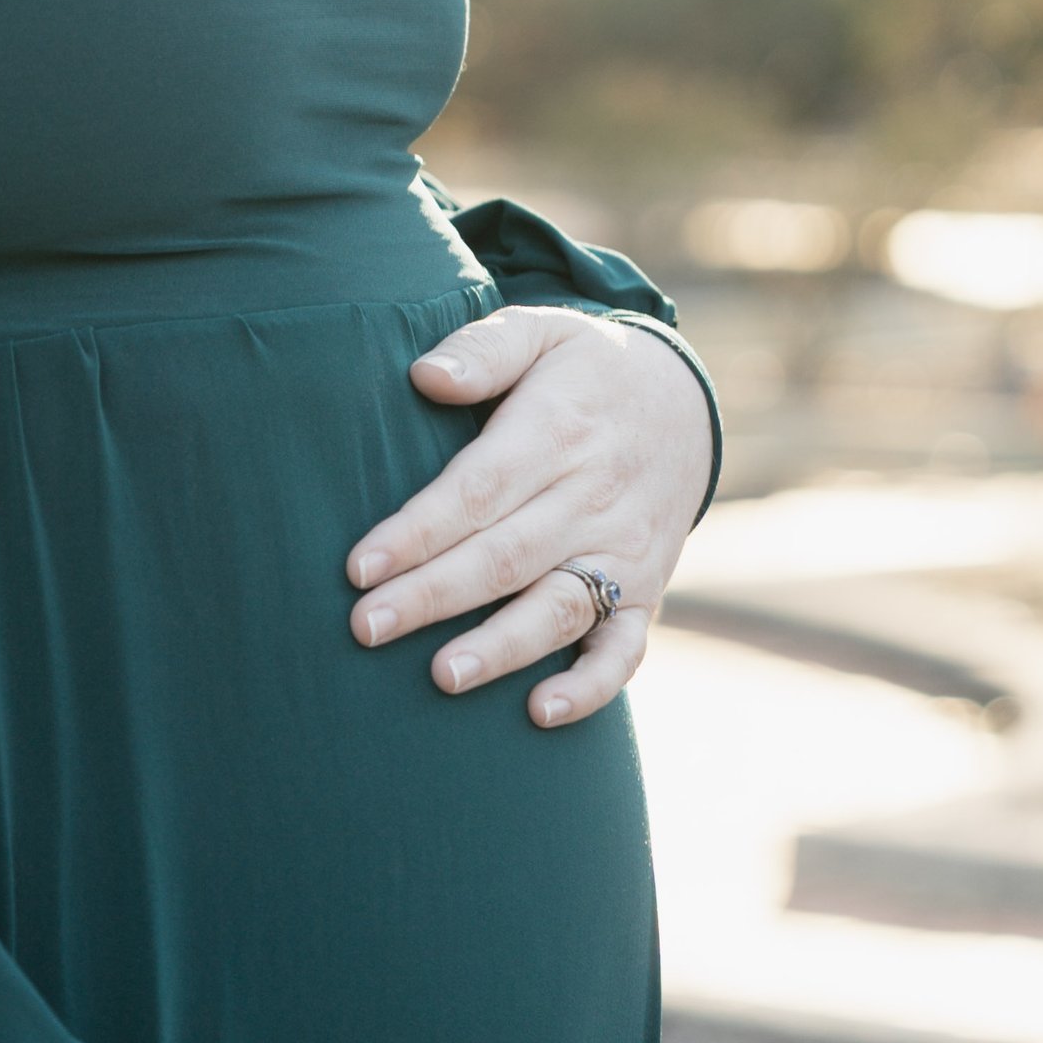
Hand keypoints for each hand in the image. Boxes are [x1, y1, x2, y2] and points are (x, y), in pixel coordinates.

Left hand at [347, 307, 711, 727]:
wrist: (684, 404)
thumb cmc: (584, 370)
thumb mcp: (542, 330)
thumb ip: (483, 349)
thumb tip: (424, 375)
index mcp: (556, 432)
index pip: (478, 489)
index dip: (419, 531)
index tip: (359, 565)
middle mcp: (592, 498)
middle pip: (504, 556)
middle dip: (431, 596)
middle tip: (364, 628)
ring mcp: (624, 551)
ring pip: (560, 607)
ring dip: (501, 647)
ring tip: (441, 676)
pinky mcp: (646, 590)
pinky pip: (625, 648)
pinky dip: (591, 686)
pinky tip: (540, 712)